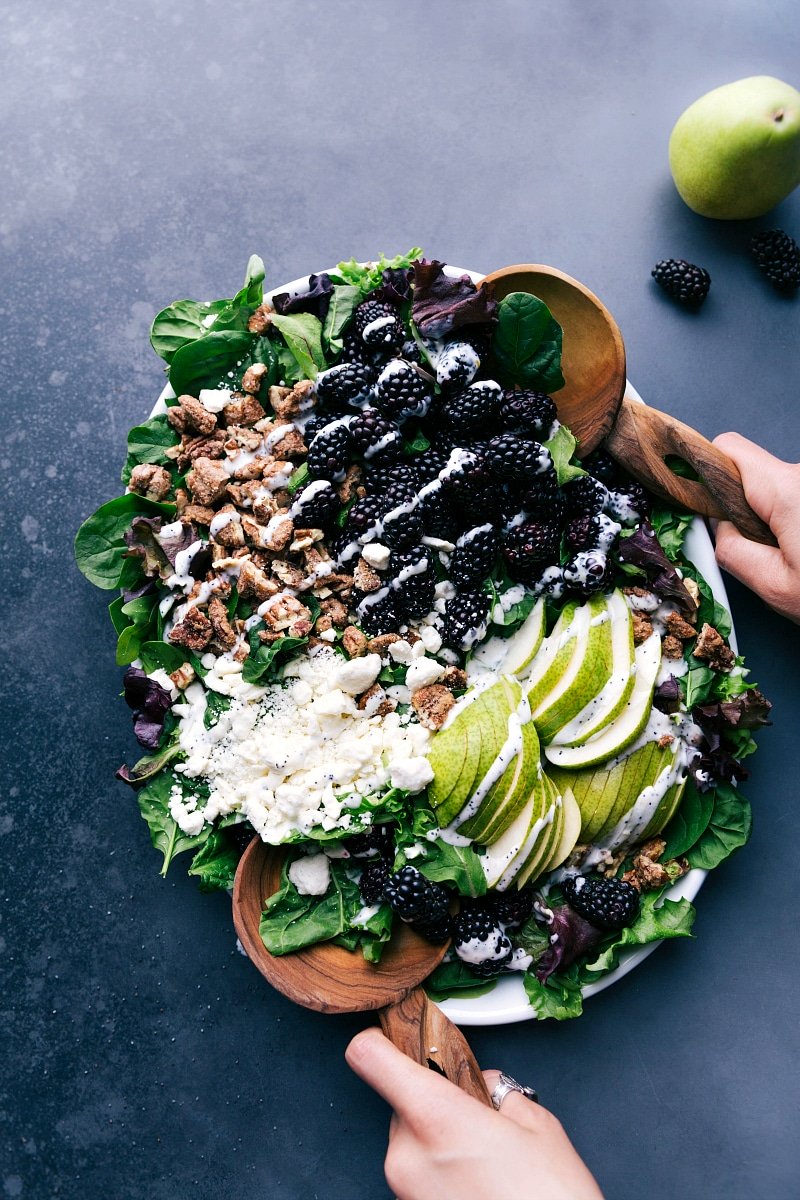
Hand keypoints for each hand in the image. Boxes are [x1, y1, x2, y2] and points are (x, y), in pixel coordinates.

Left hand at [346, 1028, 603, 1199]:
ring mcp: (402, 1192)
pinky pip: (417, 1178)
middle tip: (479, 1121)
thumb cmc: (551, 1199)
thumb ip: (499, 1092)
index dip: (380, 1040)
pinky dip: (441, 1175)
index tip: (397, 1038)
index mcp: (433, 1117)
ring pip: (411, 1143)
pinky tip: (479, 1187)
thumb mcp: (539, 1127)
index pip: (369, 1057)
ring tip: (487, 1164)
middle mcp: (405, 1155)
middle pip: (401, 1104)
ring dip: (439, 1143)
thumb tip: (483, 1084)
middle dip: (435, 1104)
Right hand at [712, 433, 799, 622]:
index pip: (727, 449)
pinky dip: (795, 521)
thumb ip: (732, 550)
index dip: (704, 470)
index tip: (697, 502)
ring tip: (793, 560)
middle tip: (754, 550)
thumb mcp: (775, 585)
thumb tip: (716, 528)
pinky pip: (798, 498)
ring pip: (778, 488)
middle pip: (752, 472)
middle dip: (742, 506)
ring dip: (774, 518)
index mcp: (786, 490)